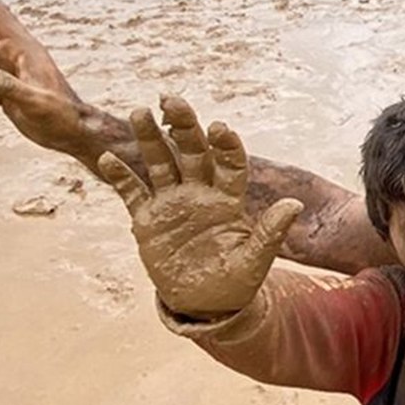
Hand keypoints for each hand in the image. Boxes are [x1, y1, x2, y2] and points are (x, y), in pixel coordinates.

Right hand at [99, 96, 302, 317]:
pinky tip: (109, 158)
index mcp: (228, 200)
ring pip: (161, 163)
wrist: (204, 303)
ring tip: (141, 112)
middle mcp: (200, 193)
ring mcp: (172, 203)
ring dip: (150, 138)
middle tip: (172, 100)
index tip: (220, 127)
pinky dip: (121, 176)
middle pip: (192, 152)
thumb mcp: (255, 261)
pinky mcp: (148, 219)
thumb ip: (270, 232)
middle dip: (183, 126)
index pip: (229, 163)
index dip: (226, 145)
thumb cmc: (236, 282)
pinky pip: (133, 192)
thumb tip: (295, 205)